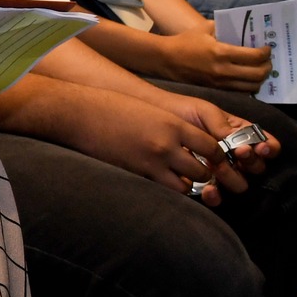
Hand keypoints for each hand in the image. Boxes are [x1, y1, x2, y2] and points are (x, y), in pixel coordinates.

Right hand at [61, 88, 235, 204]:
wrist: (79, 114)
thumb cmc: (110, 106)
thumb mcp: (150, 110)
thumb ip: (172, 126)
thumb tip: (189, 142)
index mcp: (173, 124)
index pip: (212, 147)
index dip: (218, 156)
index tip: (214, 158)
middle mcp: (167, 145)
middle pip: (205, 171)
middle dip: (206, 174)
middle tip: (201, 172)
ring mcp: (151, 162)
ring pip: (186, 186)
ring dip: (187, 184)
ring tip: (181, 179)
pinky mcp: (135, 174)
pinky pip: (163, 190)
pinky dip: (167, 189)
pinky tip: (163, 182)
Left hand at [138, 87, 279, 184]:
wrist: (153, 118)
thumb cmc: (181, 111)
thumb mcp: (205, 112)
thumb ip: (223, 126)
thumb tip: (241, 143)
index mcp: (241, 136)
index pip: (267, 146)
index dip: (268, 148)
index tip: (259, 147)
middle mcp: (235, 155)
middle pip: (256, 167)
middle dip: (250, 162)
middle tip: (238, 153)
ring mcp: (220, 171)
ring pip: (238, 184)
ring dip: (234, 180)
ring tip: (220, 170)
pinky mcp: (201, 183)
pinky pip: (215, 195)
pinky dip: (215, 195)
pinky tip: (208, 190)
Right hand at [148, 29, 272, 92]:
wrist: (166, 59)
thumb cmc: (185, 41)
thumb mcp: (204, 28)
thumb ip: (224, 26)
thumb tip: (241, 27)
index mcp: (221, 52)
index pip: (254, 56)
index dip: (265, 53)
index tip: (267, 49)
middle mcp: (223, 70)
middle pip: (257, 74)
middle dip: (267, 67)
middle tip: (267, 60)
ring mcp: (220, 83)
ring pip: (252, 87)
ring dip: (260, 79)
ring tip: (260, 71)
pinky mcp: (216, 90)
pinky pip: (240, 92)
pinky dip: (248, 86)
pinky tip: (247, 79)